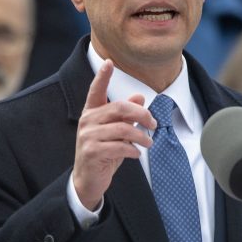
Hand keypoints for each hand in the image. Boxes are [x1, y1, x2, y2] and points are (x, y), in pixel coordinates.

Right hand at [73, 60, 155, 209]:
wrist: (89, 180)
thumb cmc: (104, 152)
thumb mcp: (117, 131)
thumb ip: (126, 115)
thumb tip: (139, 97)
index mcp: (92, 113)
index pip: (96, 90)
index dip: (102, 76)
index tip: (109, 62)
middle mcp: (88, 121)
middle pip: (120, 108)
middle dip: (142, 114)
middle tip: (154, 124)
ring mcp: (88, 136)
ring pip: (123, 128)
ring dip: (142, 136)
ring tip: (149, 143)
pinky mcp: (92, 152)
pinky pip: (120, 146)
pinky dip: (133, 150)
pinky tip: (137, 154)